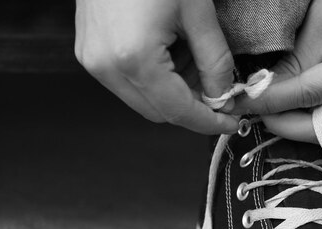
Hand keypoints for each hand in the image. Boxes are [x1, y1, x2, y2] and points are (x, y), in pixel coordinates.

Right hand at [75, 0, 238, 134]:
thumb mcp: (197, 13)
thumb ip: (215, 62)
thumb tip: (223, 97)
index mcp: (134, 59)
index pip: (178, 112)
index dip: (209, 121)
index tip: (231, 121)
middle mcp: (106, 67)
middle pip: (160, 113)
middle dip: (194, 107)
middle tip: (220, 89)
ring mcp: (93, 60)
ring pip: (145, 101)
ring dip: (176, 94)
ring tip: (196, 62)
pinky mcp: (90, 52)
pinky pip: (130, 83)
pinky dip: (158, 80)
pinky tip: (174, 54)